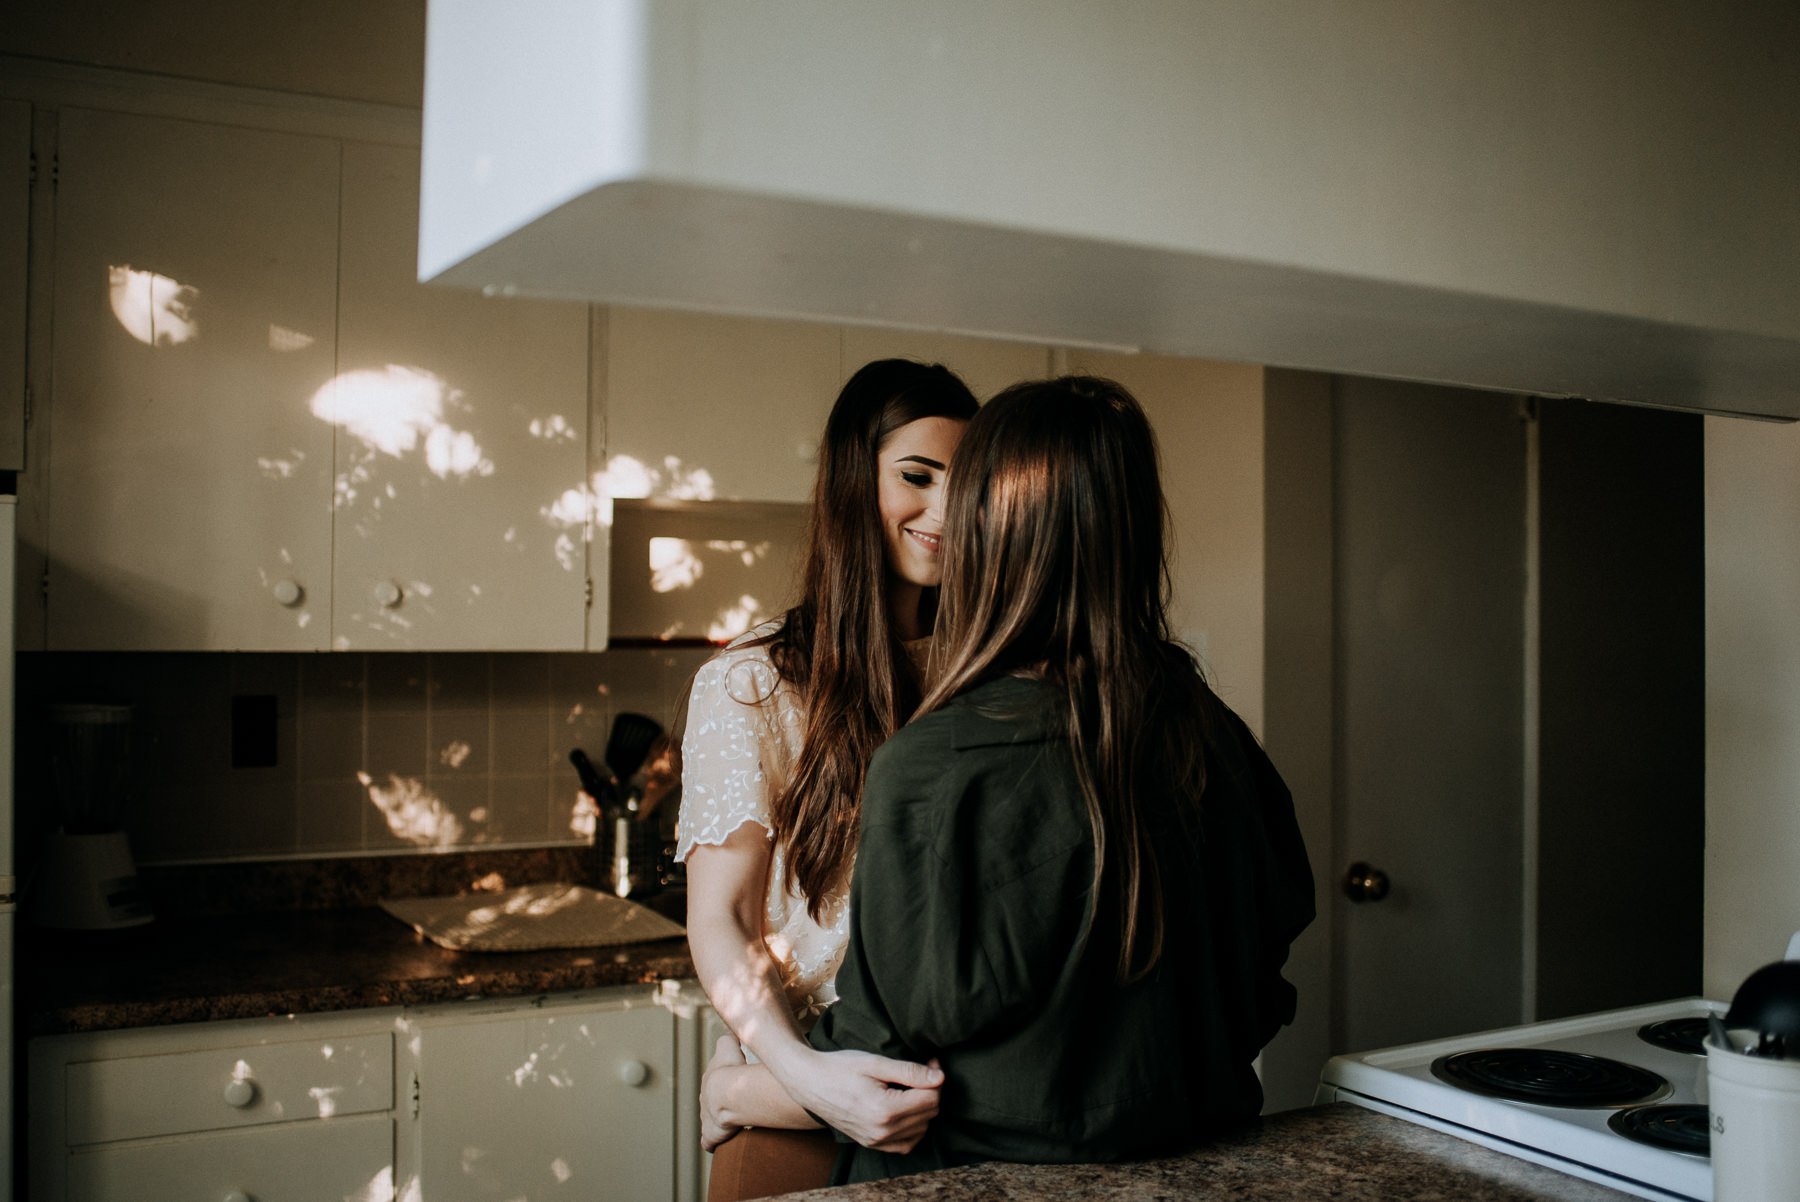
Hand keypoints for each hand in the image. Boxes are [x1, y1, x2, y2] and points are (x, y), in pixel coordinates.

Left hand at [700, 1035, 748, 1151]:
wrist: (727, 1093)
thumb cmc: (731, 1069)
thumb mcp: (729, 1045)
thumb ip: (729, 1035)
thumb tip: (732, 1026)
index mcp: (710, 1079)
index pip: (716, 1079)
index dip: (727, 1080)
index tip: (738, 1081)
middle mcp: (705, 1098)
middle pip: (712, 1100)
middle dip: (723, 1102)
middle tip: (740, 1103)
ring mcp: (706, 1118)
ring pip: (712, 1120)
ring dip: (722, 1121)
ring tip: (737, 1122)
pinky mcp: (710, 1135)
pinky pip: (710, 1141)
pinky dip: (714, 1141)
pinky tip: (724, 1141)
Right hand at [779, 1048, 943, 1153]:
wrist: (808, 1082)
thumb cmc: (839, 1067)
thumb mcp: (875, 1063)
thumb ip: (909, 1071)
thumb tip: (939, 1078)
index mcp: (885, 1110)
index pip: (931, 1099)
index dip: (935, 1076)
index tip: (930, 1061)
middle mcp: (882, 1131)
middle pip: (929, 1114)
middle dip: (930, 1090)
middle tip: (921, 1069)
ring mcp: (875, 1141)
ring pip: (921, 1130)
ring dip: (923, 1109)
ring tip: (909, 1088)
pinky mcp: (870, 1143)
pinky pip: (905, 1144)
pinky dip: (913, 1128)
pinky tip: (904, 1108)